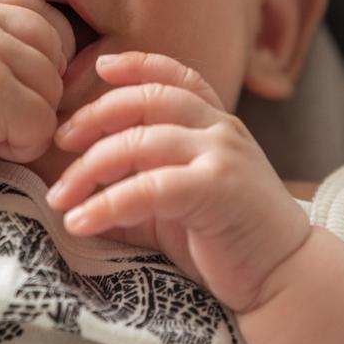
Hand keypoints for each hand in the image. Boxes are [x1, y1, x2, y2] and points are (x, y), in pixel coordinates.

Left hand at [44, 51, 310, 312]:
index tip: (99, 66)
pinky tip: (80, 222)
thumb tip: (72, 187)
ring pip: (138, 142)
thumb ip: (133, 181)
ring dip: (88, 170)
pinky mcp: (218, 189)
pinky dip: (107, 204)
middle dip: (93, 118)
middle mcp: (220, 129)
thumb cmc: (224, 238)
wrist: (284, 279)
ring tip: (59, 198)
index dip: (137, 64)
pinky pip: (148, 187)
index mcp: (213, 122)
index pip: (175, 76)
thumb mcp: (172, 200)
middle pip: (144, 101)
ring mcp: (222, 155)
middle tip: (58, 141)